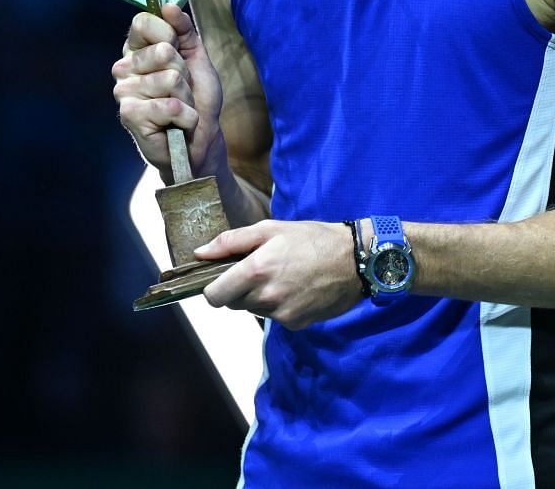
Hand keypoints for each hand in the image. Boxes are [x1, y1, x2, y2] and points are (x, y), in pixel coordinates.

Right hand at [112, 3, 224, 178]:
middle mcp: (125, 67)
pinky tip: (178, 124)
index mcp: (138, 50)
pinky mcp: (129, 115)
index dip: (168, 32)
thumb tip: (168, 6)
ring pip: (169, 79)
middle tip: (183, 88)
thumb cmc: (197, 98)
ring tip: (181, 107)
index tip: (178, 48)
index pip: (143, 22)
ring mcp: (124, 92)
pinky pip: (169, 106)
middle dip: (184, 71)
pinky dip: (185, 116)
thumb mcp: (197, 57)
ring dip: (186, 97)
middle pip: (162, 50)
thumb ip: (184, 30)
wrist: (201, 139)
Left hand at [198, 220, 360, 328]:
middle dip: (239, 289)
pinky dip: (279, 306)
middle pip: (233, 303)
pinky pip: (274, 317)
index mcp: (256, 270)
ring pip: (254, 310)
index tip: (224, 277)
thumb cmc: (312, 239)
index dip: (214, 287)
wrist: (355, 260)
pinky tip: (296, 289)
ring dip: (260, 297)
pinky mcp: (296, 325)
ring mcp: (282, 314)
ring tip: (283, 276)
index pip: (214, 296)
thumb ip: (231, 241)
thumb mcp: (271, 229)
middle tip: (261, 270)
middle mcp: (266, 297)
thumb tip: (199, 253)